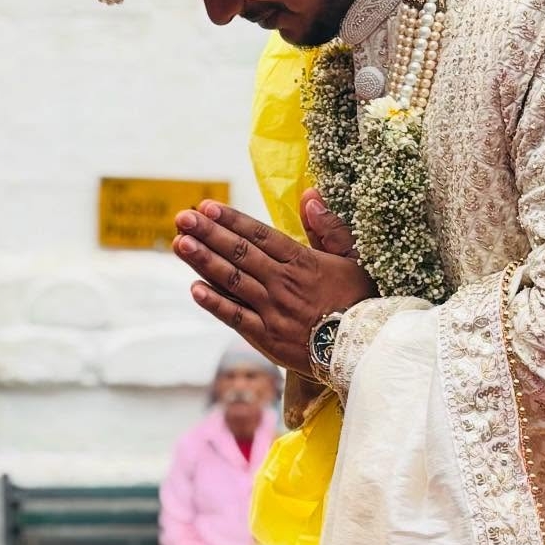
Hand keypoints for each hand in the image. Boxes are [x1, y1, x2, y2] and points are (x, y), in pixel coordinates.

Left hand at [173, 197, 376, 374]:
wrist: (364, 350)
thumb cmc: (361, 302)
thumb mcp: (353, 259)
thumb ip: (329, 228)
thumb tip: (310, 195)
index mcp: (303, 261)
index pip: (260, 235)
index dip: (231, 220)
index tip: (207, 206)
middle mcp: (283, 282)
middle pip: (240, 253)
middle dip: (208, 233)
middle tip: (183, 217)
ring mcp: (272, 310)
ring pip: (232, 280)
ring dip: (204, 260)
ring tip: (180, 243)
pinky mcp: (267, 337)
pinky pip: (235, 316)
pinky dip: (214, 302)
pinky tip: (194, 288)